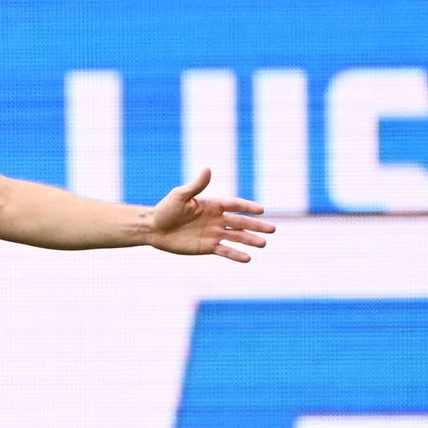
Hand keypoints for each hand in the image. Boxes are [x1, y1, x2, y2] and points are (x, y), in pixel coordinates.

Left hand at [149, 169, 275, 262]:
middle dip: (256, 226)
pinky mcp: (207, 246)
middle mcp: (216, 219)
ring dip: (250, 240)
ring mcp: (213, 233)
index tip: (262, 210)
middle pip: (241, 222)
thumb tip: (208, 169)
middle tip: (273, 229)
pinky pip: (224, 251)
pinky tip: (247, 258)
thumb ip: (196, 185)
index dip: (248, 207)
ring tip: (264, 244)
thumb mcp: (180, 195)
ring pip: (236, 237)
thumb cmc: (165, 209)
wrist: (154, 229)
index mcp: (212, 205)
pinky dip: (235, 255)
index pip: (234, 205)